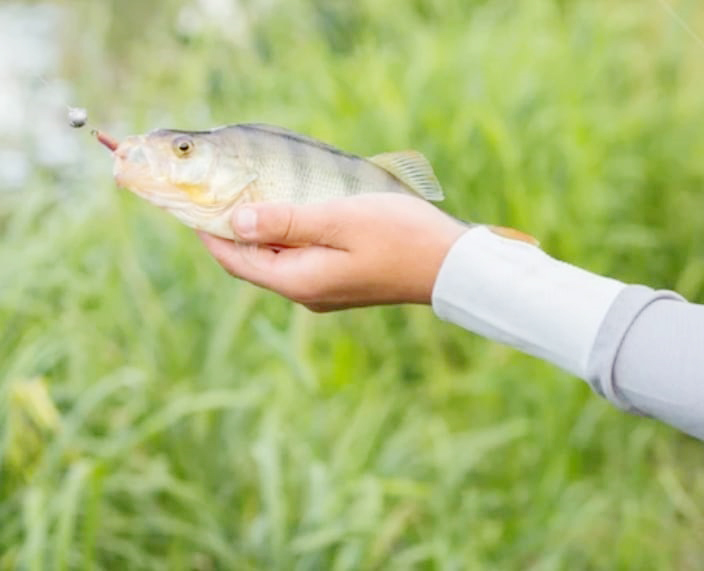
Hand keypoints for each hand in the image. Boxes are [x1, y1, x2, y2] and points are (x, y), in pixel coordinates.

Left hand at [198, 193, 467, 311]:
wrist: (451, 265)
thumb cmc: (399, 236)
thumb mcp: (338, 219)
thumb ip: (284, 221)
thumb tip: (235, 221)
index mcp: (298, 280)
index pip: (235, 258)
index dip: (208, 230)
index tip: (189, 201)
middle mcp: (306, 292)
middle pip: (252, 261)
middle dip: (231, 229)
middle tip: (217, 190)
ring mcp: (325, 290)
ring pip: (276, 260)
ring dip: (260, 230)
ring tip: (251, 192)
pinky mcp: (342, 282)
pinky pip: (299, 259)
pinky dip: (286, 236)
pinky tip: (293, 210)